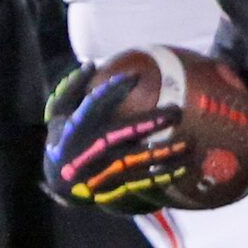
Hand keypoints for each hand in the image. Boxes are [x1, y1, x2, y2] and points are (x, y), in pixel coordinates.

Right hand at [43, 65, 189, 212]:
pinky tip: (184, 167)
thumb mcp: (56, 113)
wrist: (59, 183)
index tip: (134, 76)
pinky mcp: (117, 183)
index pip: (95, 104)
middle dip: (153, 121)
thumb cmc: (61, 139)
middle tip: (177, 111)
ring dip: (167, 152)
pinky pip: (144, 180)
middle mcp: (95, 146)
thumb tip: (90, 65)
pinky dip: (164, 175)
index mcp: (79, 126)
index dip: (113, 90)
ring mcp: (108, 167)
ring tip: (190, 144)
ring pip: (141, 158)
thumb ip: (72, 88)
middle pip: (127, 132)